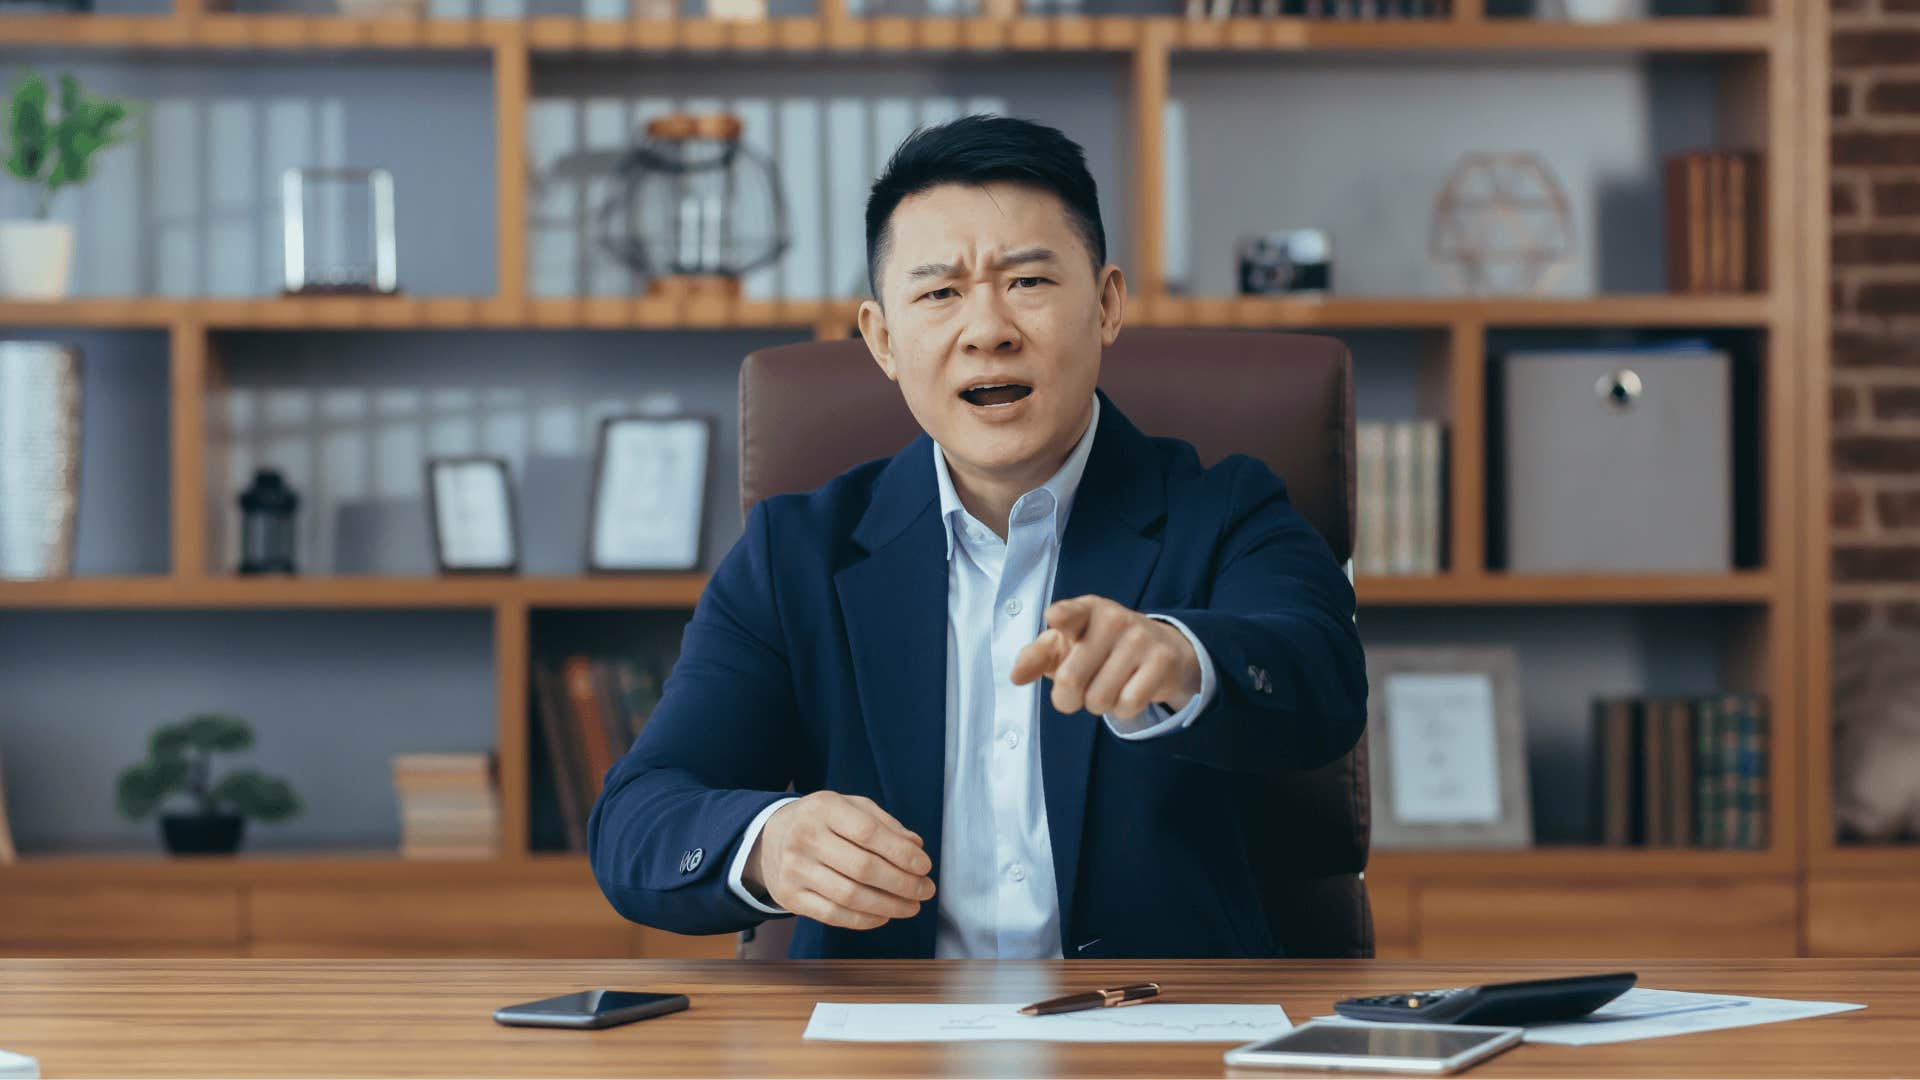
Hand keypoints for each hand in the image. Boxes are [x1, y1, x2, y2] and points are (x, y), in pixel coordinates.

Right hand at [742, 791, 935, 930]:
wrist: (770, 838)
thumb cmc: (823, 822)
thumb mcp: (851, 808)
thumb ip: (885, 824)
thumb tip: (916, 848)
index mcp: (824, 808)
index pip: (869, 833)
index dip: (901, 853)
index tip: (925, 866)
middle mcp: (805, 837)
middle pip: (863, 868)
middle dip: (902, 883)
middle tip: (925, 890)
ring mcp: (795, 869)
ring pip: (850, 896)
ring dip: (889, 905)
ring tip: (911, 906)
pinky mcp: (790, 896)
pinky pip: (833, 915)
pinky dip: (865, 919)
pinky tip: (884, 915)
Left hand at [1010, 595, 1202, 719]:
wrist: (1160, 649)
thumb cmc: (1100, 647)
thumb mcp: (1066, 645)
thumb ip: (1037, 657)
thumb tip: (1016, 676)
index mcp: (1085, 610)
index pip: (1070, 613)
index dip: (1061, 617)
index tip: (1054, 618)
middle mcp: (1113, 619)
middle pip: (1070, 680)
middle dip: (1069, 698)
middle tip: (1082, 688)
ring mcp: (1140, 639)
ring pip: (1099, 699)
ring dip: (1099, 704)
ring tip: (1109, 685)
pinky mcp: (1162, 661)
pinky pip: (1127, 705)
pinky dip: (1122, 710)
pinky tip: (1129, 690)